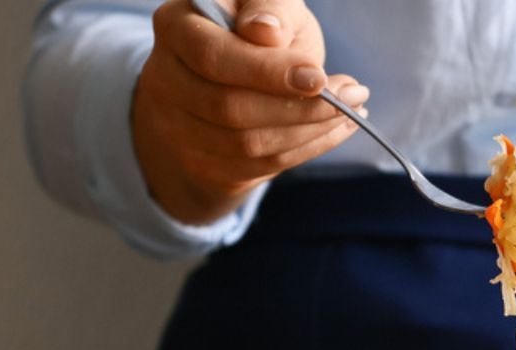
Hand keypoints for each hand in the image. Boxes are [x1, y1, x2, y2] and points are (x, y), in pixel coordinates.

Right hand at [132, 0, 366, 223]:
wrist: (238, 77)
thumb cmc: (260, 29)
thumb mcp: (271, 3)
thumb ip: (269, 5)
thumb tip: (265, 31)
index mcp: (174, 26)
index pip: (213, 57)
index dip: (266, 71)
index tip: (319, 77)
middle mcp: (163, 78)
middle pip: (228, 107)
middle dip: (299, 106)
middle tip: (352, 95)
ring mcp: (177, 127)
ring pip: (246, 144)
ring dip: (309, 130)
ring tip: (352, 110)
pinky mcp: (201, 162)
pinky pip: (259, 167)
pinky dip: (307, 149)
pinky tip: (335, 130)